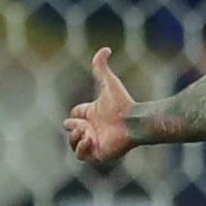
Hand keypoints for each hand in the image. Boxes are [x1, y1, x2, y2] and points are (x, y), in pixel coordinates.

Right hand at [64, 48, 136, 163]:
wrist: (134, 122)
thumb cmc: (123, 104)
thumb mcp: (109, 83)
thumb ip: (102, 66)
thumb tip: (105, 48)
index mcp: (93, 113)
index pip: (75, 115)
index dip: (75, 114)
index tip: (87, 112)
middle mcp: (93, 128)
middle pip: (71, 131)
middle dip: (72, 127)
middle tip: (83, 124)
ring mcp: (95, 142)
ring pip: (74, 144)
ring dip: (76, 138)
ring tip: (87, 131)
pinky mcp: (99, 154)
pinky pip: (82, 156)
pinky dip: (82, 148)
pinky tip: (91, 138)